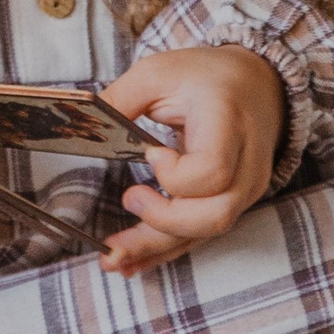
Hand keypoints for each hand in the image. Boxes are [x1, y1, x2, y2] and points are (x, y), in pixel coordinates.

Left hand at [98, 45, 285, 274]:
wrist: (257, 84)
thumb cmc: (206, 76)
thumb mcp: (158, 72)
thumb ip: (120, 99)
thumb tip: (77, 123)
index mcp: (228, 122)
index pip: (212, 169)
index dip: (177, 174)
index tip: (151, 154)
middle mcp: (246, 163)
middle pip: (215, 214)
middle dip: (164, 223)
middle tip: (129, 200)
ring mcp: (245, 188)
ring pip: (208, 232)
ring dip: (157, 248)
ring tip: (112, 257)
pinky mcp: (233, 203)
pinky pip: (201, 234)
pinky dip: (166, 250)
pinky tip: (134, 261)